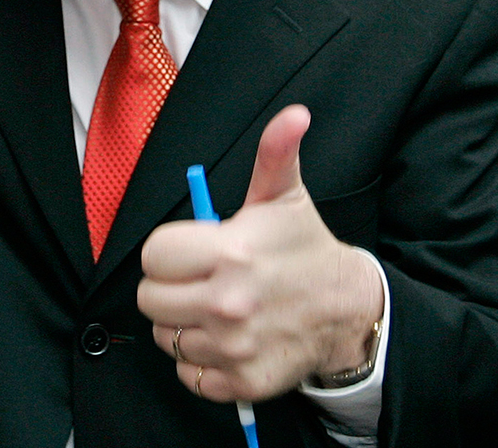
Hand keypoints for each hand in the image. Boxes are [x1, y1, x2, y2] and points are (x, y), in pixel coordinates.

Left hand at [137, 105, 384, 401]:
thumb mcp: (283, 196)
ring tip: (214, 308)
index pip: (153, 256)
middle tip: (199, 280)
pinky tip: (222, 339)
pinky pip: (188, 373)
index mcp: (231, 253)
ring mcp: (234, 346)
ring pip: (166, 337)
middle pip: (150, 299)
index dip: (167, 252)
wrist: (347, 310)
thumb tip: (293, 115)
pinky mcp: (242, 381)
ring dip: (183, 324)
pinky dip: (198, 361)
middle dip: (169, 287)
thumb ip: (276, 153)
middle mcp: (229, 303)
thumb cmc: (303, 250)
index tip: (190, 252)